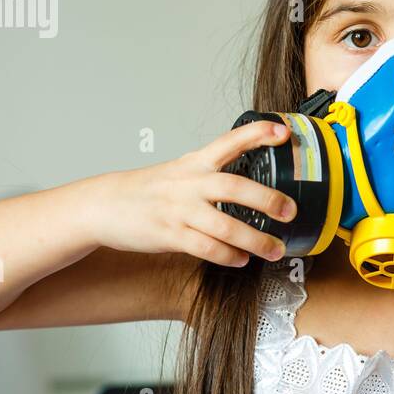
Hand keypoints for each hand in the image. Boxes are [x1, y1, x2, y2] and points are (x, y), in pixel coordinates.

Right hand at [85, 120, 296, 267]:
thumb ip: (212, 173)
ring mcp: (178, 210)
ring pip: (224, 225)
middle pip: (234, 187)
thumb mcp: (180, 170)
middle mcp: (189, 183)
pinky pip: (206, 248)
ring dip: (254, 240)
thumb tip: (252, 184)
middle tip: (290, 212)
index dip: (257, 134)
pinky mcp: (169, 235)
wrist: (103, 205)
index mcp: (194, 163)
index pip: (230, 141)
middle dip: (267, 199)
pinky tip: (242, 260)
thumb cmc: (148, 190)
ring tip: (275, 250)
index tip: (283, 133)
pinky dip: (228, 256)